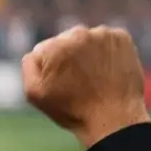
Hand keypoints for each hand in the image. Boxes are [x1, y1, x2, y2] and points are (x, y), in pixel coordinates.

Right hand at [23, 25, 149, 148]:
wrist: (113, 117)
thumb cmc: (72, 109)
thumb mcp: (34, 93)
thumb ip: (29, 65)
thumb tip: (36, 51)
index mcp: (53, 46)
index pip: (42, 51)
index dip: (48, 70)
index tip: (59, 84)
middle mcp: (77, 33)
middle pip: (64, 41)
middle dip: (67, 57)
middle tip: (76, 82)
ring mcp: (102, 33)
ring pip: (85, 40)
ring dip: (86, 53)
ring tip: (92, 77)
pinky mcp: (121, 37)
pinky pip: (106, 40)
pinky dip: (105, 52)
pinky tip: (106, 70)